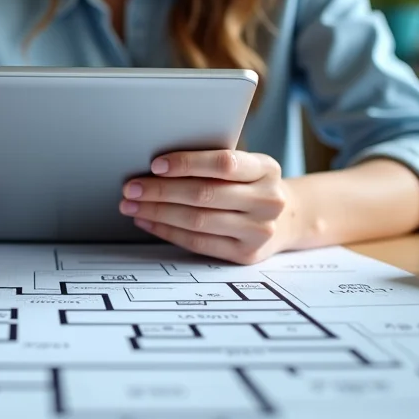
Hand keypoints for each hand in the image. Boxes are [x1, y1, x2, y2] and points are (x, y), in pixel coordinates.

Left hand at [120, 149, 298, 264]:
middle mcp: (267, 201)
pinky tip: (148, 221)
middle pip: (205, 195)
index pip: (224, 163)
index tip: (155, 165)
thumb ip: (214, 163)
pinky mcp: (245, 254)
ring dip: (158, 212)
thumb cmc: (251, 185)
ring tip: (132, 205)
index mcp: (267, 169)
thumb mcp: (246, 166)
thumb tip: (157, 165)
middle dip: (161, 191)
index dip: (187, 163)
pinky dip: (167, 231)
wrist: (286, 219)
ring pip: (198, 221)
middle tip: (131, 187)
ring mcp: (258, 231)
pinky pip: (198, 242)